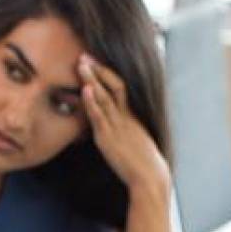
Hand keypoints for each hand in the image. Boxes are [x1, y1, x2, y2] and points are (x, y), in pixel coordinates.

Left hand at [78, 54, 170, 194]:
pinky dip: (92, 102)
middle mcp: (124, 117)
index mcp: (131, 116)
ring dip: (92, 80)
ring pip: (105, 97)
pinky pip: (100, 117)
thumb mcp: (133, 140)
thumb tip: (116, 127)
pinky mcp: (109, 138)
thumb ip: (124, 131)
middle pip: (112, 86)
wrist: (149, 176)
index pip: (119, 87)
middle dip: (98, 70)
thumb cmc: (142, 162)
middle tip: (84, 56)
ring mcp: (116, 126)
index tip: (94, 62)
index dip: (106, 74)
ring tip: (81, 64)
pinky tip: (85, 90)